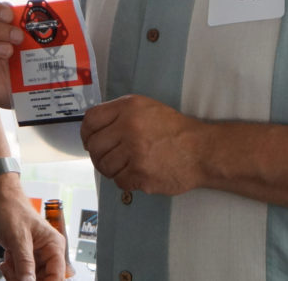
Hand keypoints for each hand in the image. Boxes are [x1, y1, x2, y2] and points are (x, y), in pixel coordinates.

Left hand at [0, 173, 71, 279]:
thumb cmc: (11, 209)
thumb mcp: (18, 238)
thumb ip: (24, 264)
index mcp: (54, 246)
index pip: (57, 277)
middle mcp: (47, 253)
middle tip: (13, 273)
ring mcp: (35, 256)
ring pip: (30, 280)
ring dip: (16, 277)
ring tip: (8, 263)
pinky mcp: (23, 258)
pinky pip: (21, 275)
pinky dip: (11, 273)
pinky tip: (6, 262)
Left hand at [80, 95, 207, 195]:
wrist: (202, 150)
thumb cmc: (173, 129)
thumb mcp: (146, 108)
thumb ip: (119, 114)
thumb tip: (92, 131)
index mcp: (128, 107)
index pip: (91, 120)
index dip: (86, 133)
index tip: (89, 141)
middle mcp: (129, 127)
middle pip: (94, 146)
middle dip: (98, 154)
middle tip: (108, 158)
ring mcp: (135, 152)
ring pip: (104, 165)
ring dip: (111, 169)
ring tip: (124, 166)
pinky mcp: (141, 174)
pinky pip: (118, 181)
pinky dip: (124, 180)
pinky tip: (136, 174)